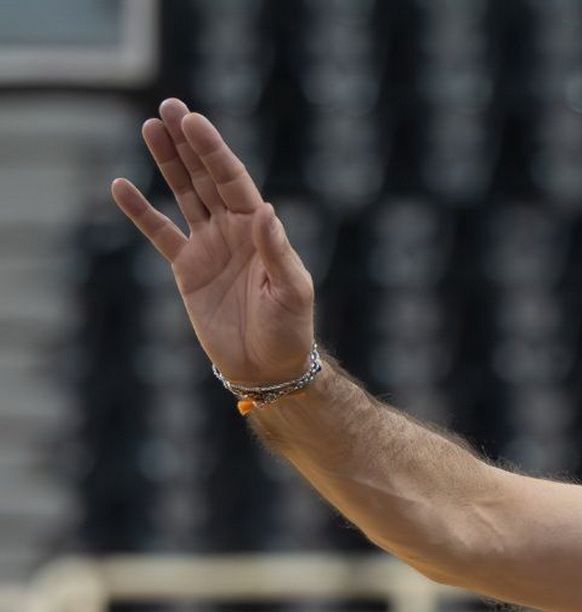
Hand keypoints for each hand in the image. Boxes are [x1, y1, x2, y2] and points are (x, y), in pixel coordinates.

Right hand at [109, 98, 315, 386]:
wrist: (267, 366)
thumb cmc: (290, 329)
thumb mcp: (291, 290)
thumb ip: (277, 251)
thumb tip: (267, 210)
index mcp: (261, 229)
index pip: (233, 179)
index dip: (213, 150)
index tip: (194, 122)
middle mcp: (234, 230)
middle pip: (206, 177)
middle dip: (189, 143)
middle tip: (169, 107)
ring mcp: (209, 246)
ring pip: (183, 194)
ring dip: (167, 163)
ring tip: (150, 128)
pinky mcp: (187, 269)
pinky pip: (159, 233)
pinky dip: (141, 211)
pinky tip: (121, 186)